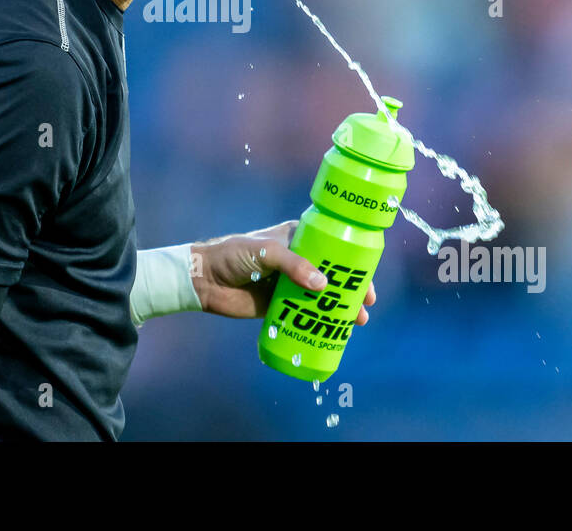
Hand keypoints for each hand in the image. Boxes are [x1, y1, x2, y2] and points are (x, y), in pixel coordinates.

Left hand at [189, 218, 376, 322]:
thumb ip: (292, 264)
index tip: (367, 277)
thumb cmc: (233, 254)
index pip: (332, 246)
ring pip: (322, 296)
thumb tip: (323, 285)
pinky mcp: (280, 306)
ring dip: (341, 308)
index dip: (353, 261)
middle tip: (367, 304)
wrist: (204, 280)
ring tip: (357, 322)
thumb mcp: (265, 251)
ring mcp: (289, 284)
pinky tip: (335, 332)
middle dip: (352, 289)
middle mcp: (297, 260)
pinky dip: (321, 322)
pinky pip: (305, 315)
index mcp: (297, 238)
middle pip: (333, 274)